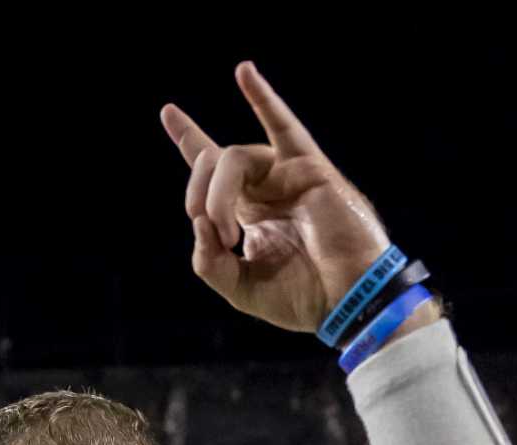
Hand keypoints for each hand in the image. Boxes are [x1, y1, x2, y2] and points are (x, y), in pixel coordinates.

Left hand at [160, 62, 421, 334]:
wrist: (347, 301)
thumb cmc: (302, 298)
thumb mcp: (239, 288)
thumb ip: (208, 262)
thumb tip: (197, 221)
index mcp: (248, 211)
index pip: (212, 168)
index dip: (190, 139)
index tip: (169, 112)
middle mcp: (264, 186)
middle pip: (213, 160)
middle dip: (198, 193)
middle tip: (214, 236)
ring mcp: (285, 174)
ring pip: (234, 158)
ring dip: (217, 194)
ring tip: (228, 236)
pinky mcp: (308, 169)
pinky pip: (283, 127)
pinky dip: (263, 98)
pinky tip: (243, 72)